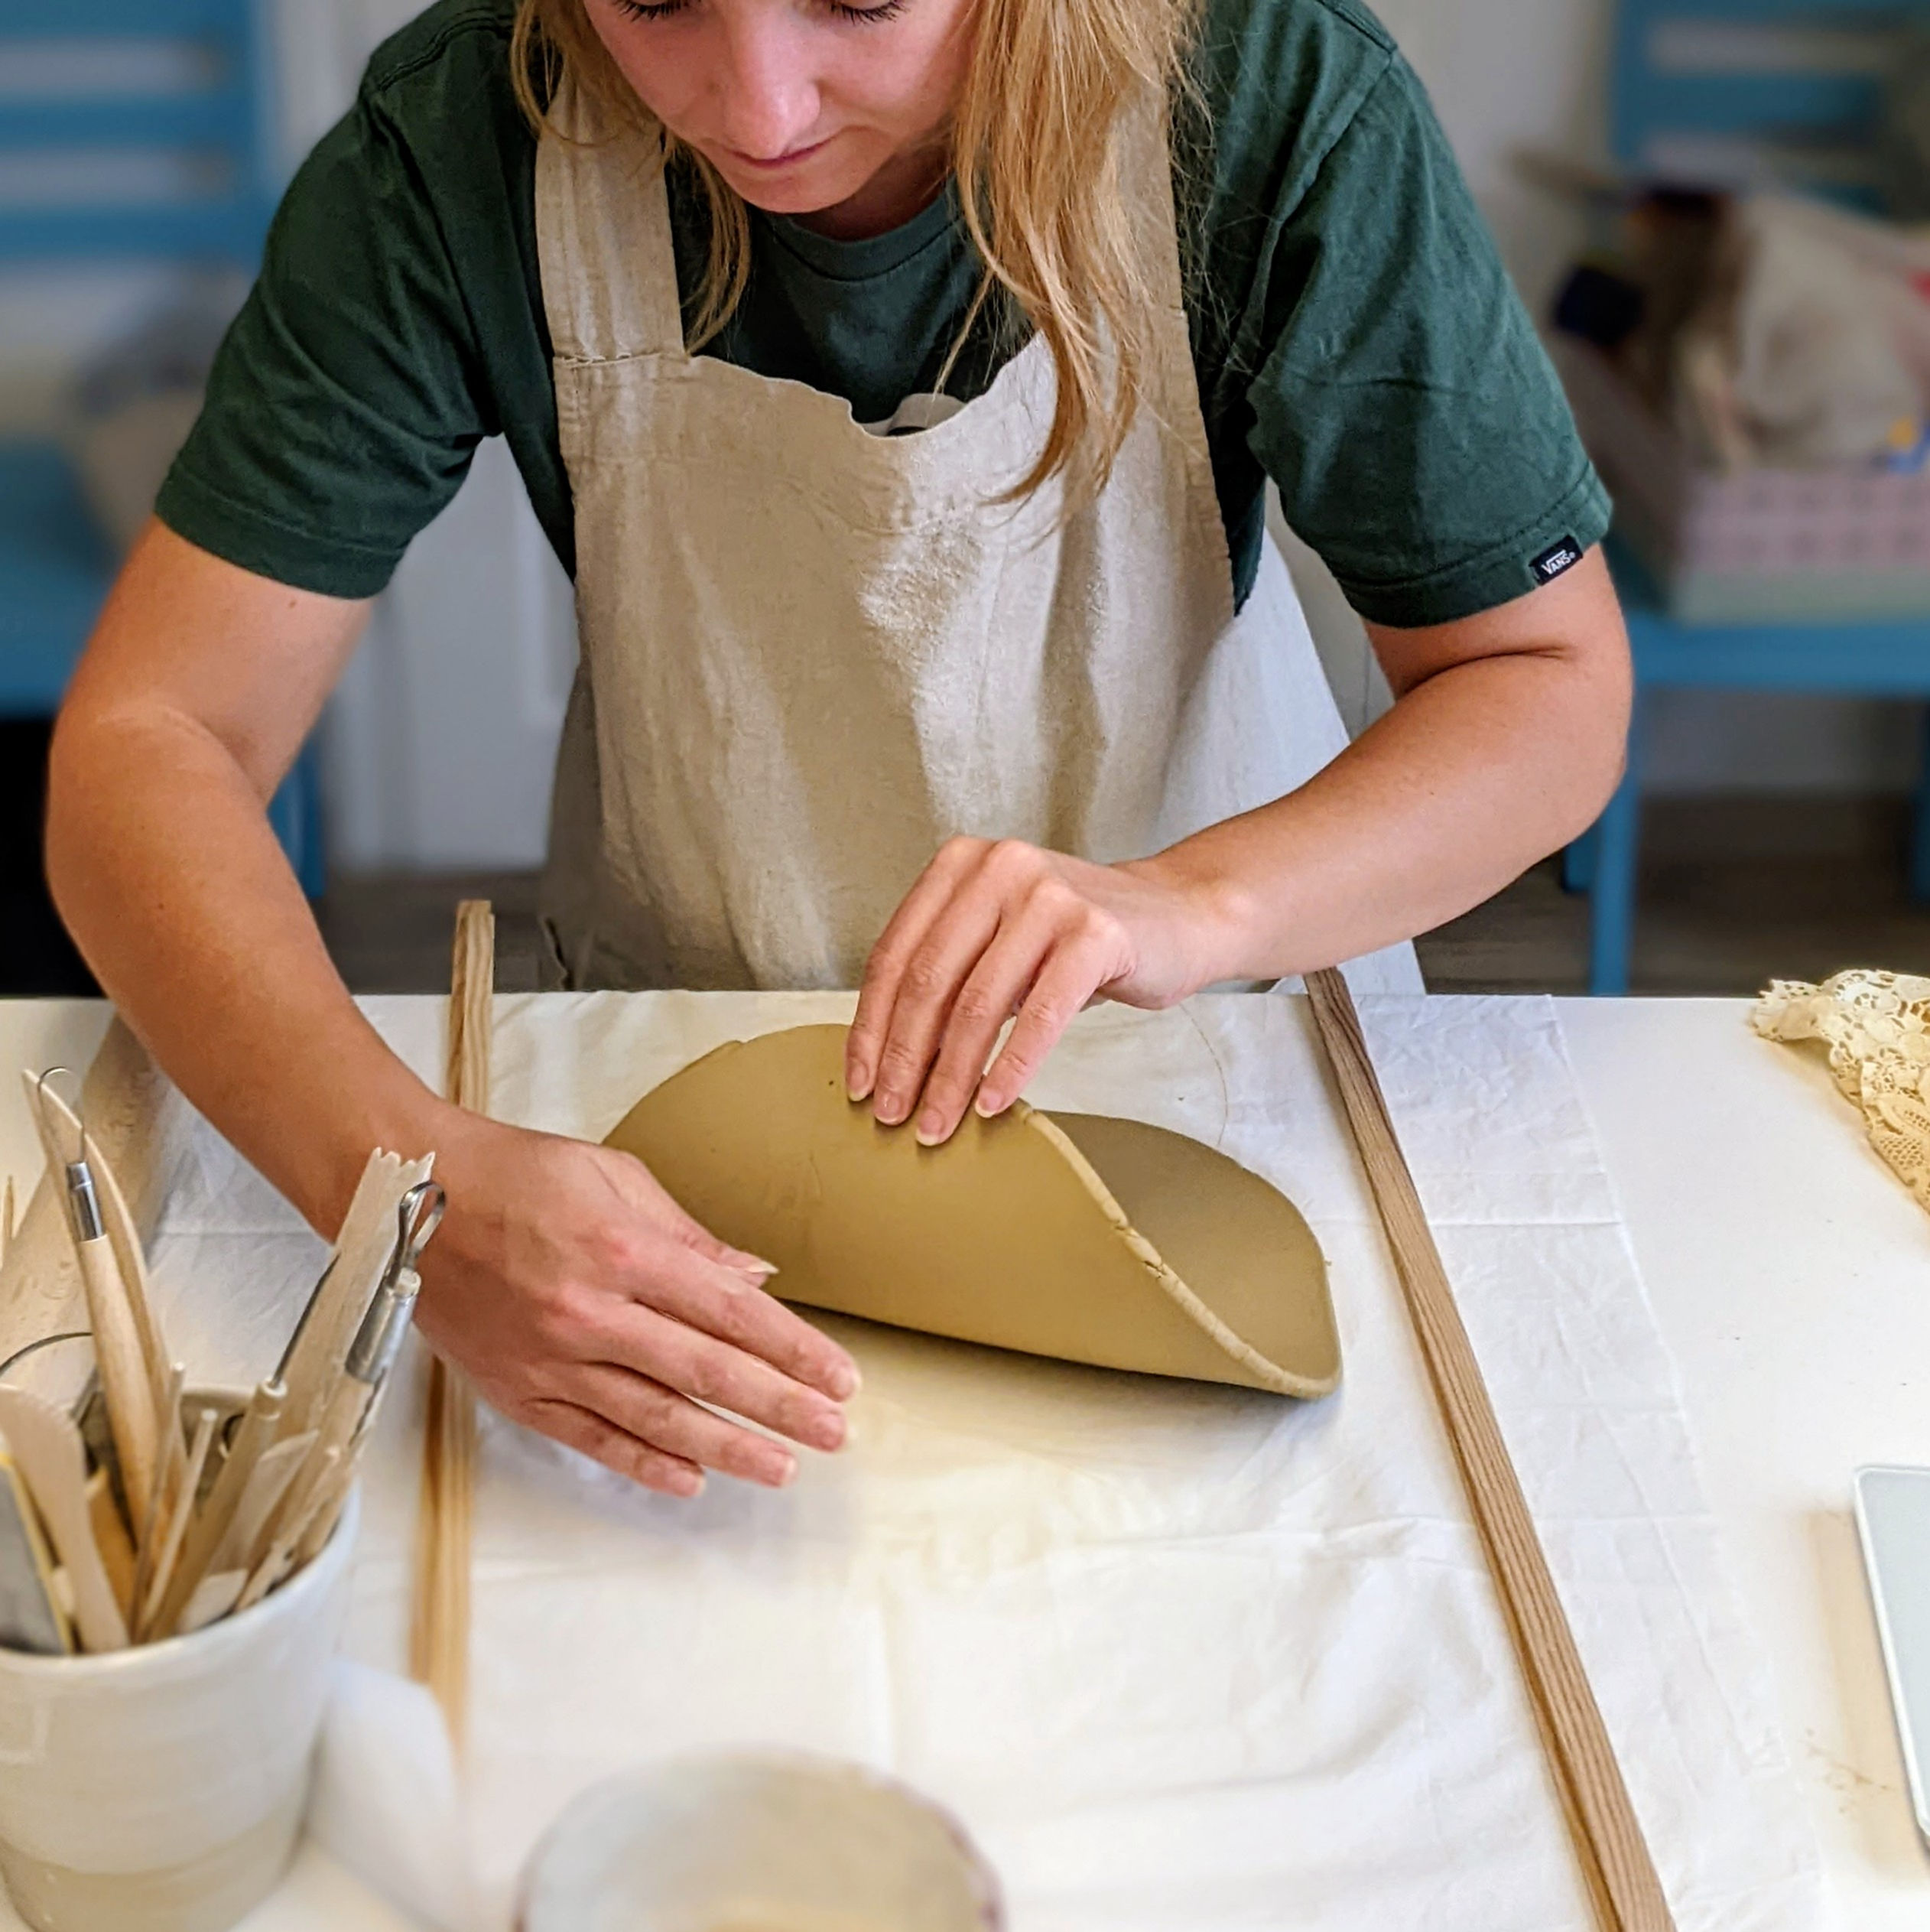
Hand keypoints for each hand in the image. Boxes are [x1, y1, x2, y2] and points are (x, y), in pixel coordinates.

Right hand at [410, 1114, 858, 1497]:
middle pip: (705, 1371)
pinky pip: (590, 1437)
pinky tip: (692, 1479)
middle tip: (833, 1433)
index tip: (839, 1377)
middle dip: (780, 1406)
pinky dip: (643, 1464)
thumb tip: (754, 1277)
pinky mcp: (515, 1388)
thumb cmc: (513, 1172)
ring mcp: (550, 1358)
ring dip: (726, 1448)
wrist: (409, 1195)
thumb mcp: (614, 1176)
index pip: (732, 1311)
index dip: (793, 1349)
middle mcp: (590, 1312)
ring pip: (655, 1417)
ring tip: (781, 1468)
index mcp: (623, 1250)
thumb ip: (689, 1235)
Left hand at [844, 837, 1244, 1146]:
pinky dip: (1011, 1067)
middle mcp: (999, 868)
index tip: (860, 1083)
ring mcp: (1048, 896)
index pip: (895, 955)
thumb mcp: (999, 941)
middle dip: (905, 1059)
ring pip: (978, 1004)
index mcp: (960, 864)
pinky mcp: (1094, 932)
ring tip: (939, 1122)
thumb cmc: (1075, 939)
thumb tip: (891, 1062)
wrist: (1175, 915)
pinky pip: (1039, 1015)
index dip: (870, 1027)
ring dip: (952, 1076)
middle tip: (892, 1114)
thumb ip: (948, 977)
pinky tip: (994, 1103)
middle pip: (928, 981)